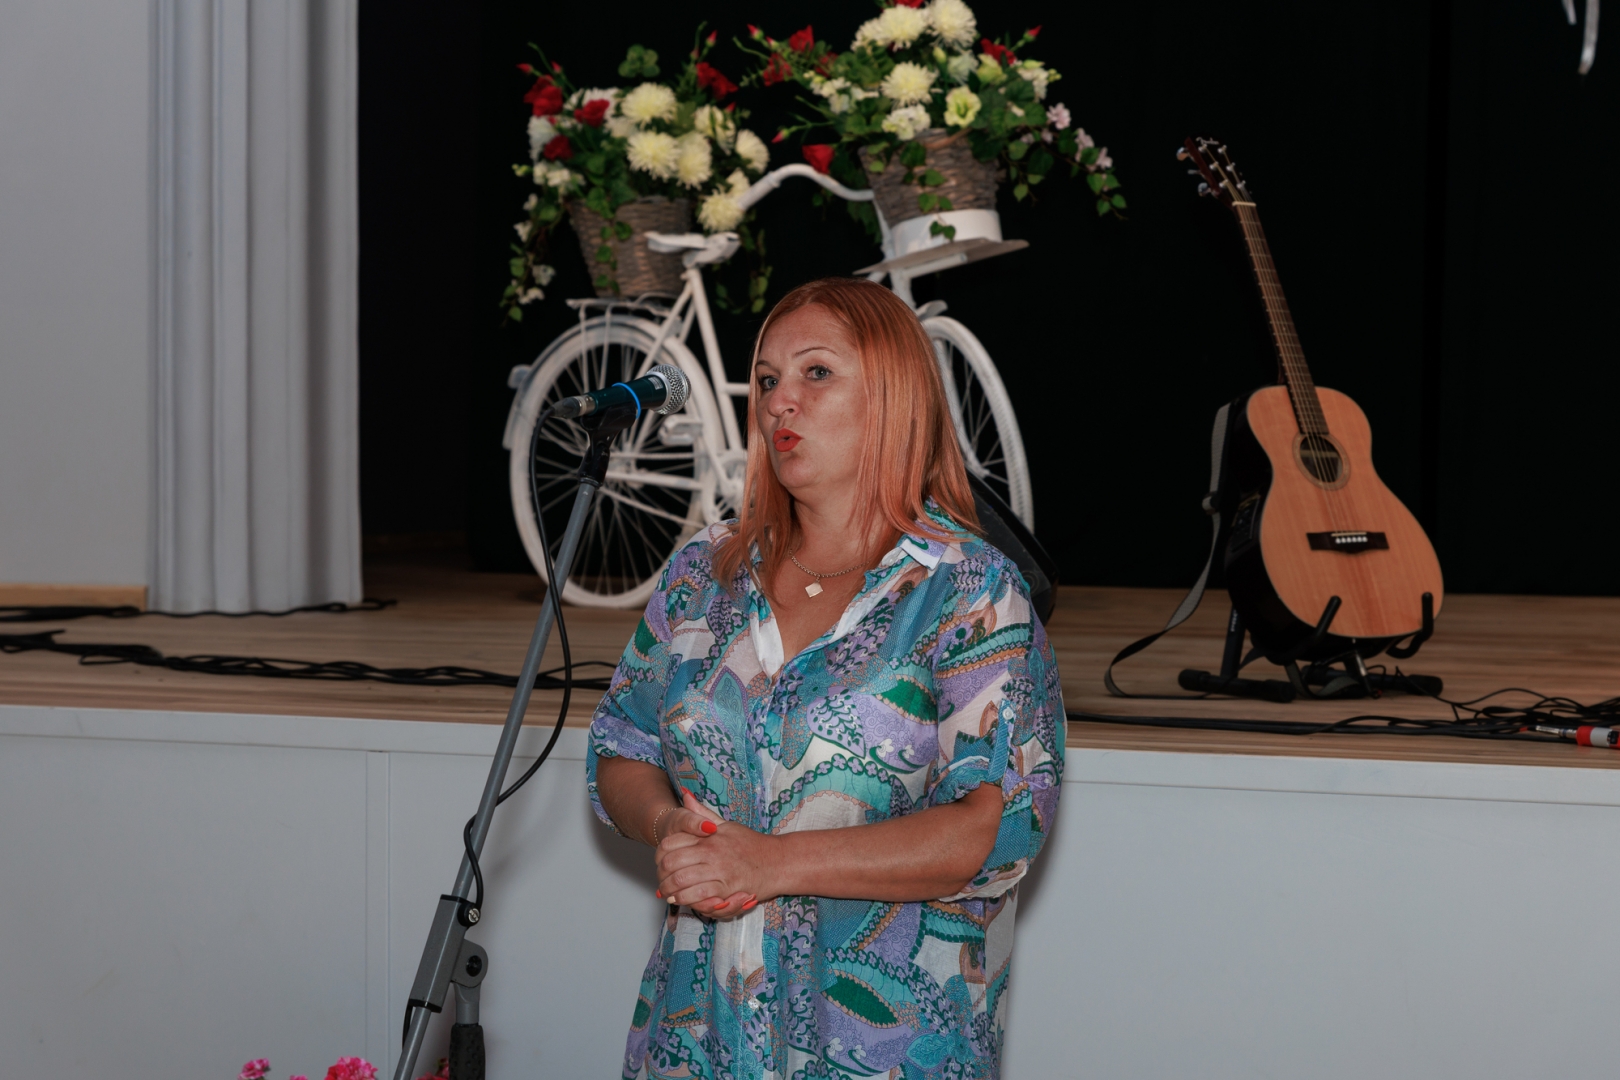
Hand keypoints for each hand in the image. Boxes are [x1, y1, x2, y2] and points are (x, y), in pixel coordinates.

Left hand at [657, 788, 777, 916]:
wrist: (778, 861)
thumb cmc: (752, 844)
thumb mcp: (726, 825)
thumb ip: (702, 814)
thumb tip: (685, 795)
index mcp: (709, 837)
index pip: (672, 844)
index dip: (660, 856)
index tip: (659, 862)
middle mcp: (712, 852)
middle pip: (672, 864)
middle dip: (661, 876)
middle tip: (659, 881)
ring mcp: (720, 871)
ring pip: (682, 882)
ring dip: (670, 890)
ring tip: (666, 894)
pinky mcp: (728, 889)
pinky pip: (700, 896)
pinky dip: (686, 900)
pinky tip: (681, 901)